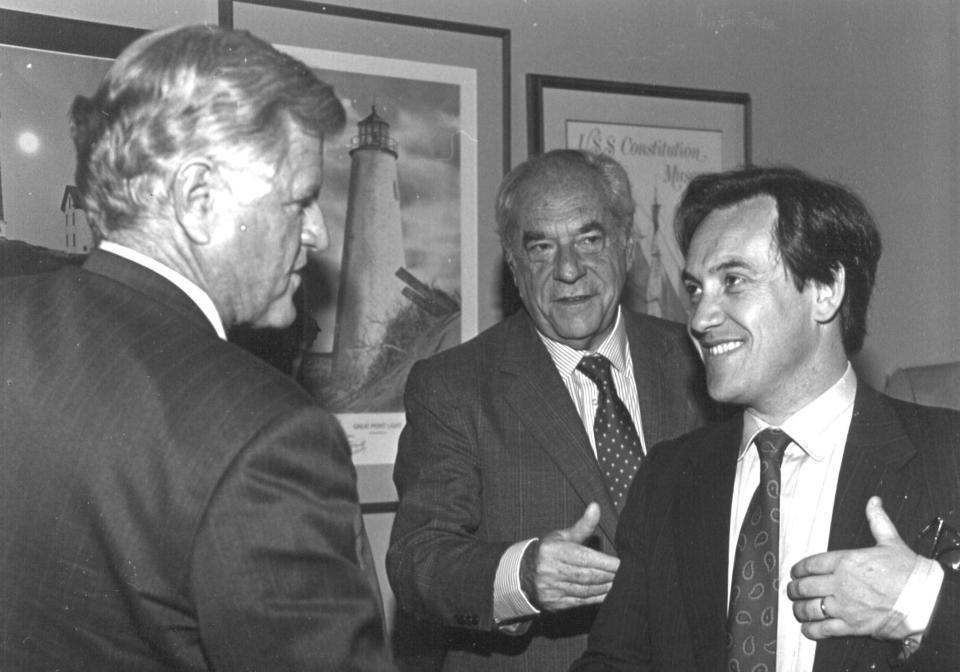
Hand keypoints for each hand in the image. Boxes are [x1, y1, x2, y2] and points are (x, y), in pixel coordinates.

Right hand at [521, 502, 619, 611]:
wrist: (525, 574)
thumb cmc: (551, 551)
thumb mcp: (564, 536)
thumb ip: (583, 525)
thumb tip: (596, 506)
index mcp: (553, 551)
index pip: (584, 557)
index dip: (605, 562)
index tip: (621, 564)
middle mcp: (550, 570)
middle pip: (586, 575)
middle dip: (608, 575)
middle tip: (625, 575)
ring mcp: (551, 589)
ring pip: (585, 590)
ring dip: (605, 587)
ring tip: (619, 584)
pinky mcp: (554, 603)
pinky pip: (580, 601)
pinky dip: (596, 598)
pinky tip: (607, 593)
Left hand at [787, 496, 919, 639]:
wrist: (924, 599)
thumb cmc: (908, 571)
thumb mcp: (890, 541)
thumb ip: (877, 520)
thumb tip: (874, 502)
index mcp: (845, 561)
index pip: (810, 564)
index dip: (798, 569)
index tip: (795, 573)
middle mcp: (840, 584)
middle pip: (805, 587)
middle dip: (794, 589)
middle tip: (792, 590)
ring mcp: (844, 606)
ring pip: (810, 608)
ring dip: (799, 609)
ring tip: (797, 609)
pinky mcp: (852, 626)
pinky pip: (824, 630)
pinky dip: (812, 630)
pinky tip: (808, 629)